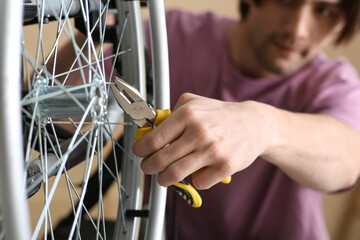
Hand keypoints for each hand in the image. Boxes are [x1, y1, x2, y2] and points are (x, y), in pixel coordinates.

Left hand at [132, 93, 273, 188]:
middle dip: (149, 167)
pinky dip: (194, 180)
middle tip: (148, 167)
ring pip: (175, 174)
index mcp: (188, 114)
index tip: (139, 152)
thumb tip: (150, 127)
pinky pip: (199, 182)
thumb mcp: (194, 102)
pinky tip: (197, 171)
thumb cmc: (220, 115)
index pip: (154, 139)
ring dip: (164, 178)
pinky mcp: (225, 166)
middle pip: (161, 160)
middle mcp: (199, 132)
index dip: (141, 149)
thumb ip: (171, 112)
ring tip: (163, 176)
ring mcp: (213, 151)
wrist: (254, 124)